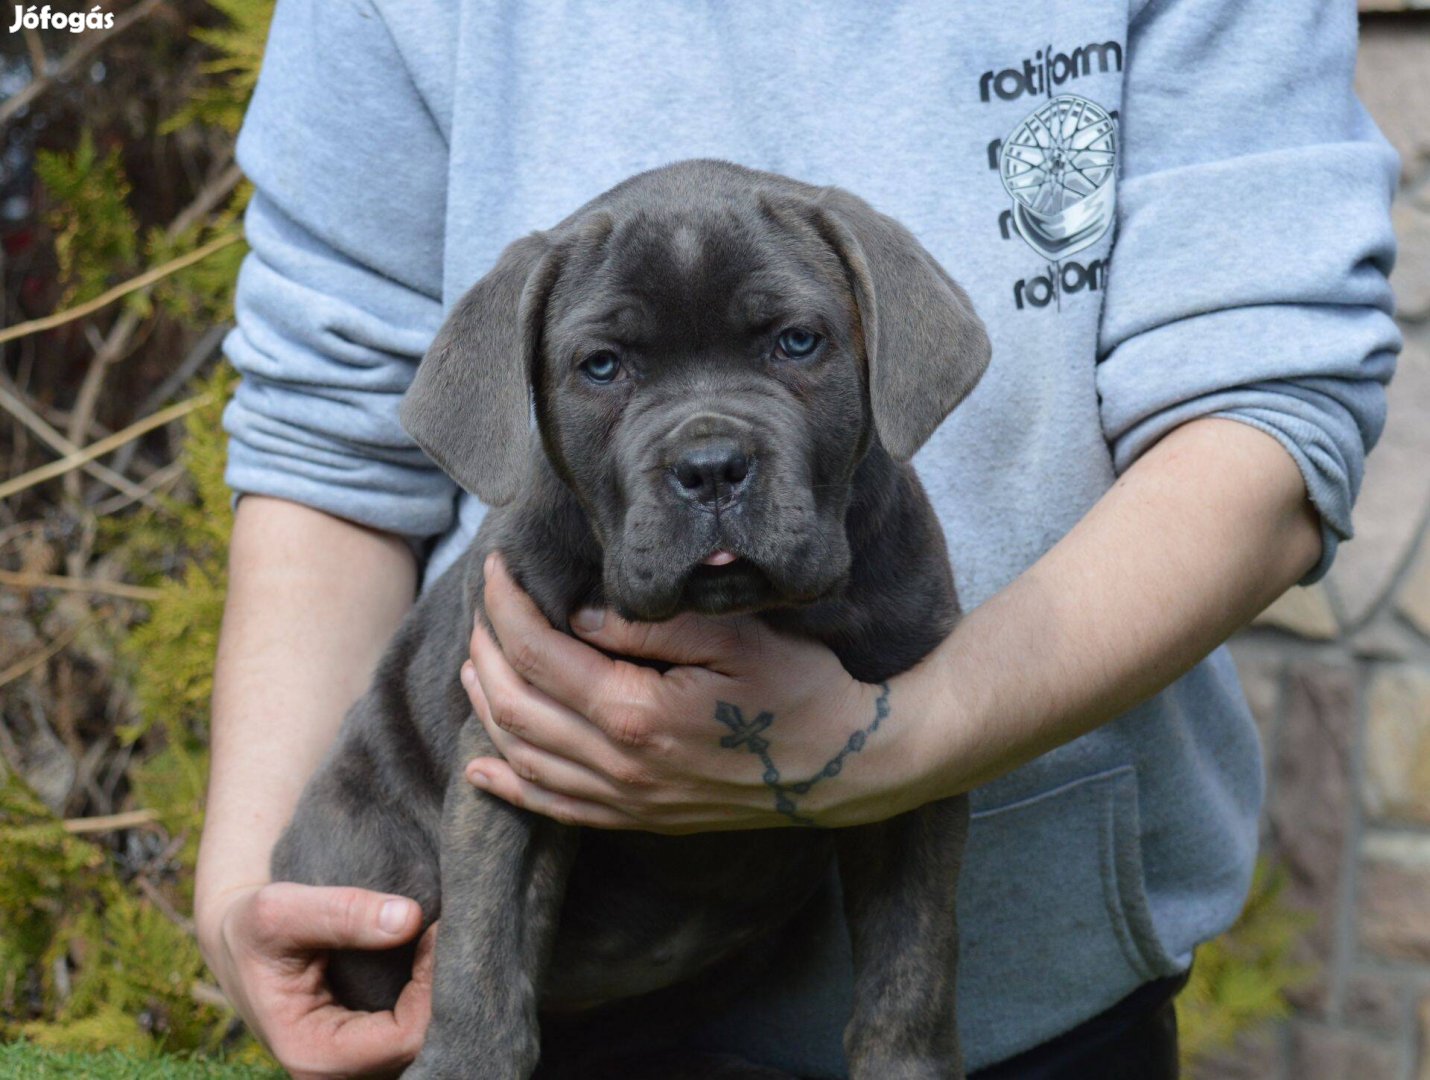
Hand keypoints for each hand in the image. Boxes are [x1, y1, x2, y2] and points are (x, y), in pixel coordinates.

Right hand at [197, 882, 434, 1078]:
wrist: (239, 939)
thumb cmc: (253, 926)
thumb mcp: (280, 909)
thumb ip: (342, 912)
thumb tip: (409, 918)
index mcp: (311, 1054)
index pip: (404, 1037)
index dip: (432, 986)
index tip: (436, 930)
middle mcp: (334, 1072)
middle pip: (421, 1046)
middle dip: (443, 991)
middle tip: (448, 933)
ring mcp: (352, 1064)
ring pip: (422, 1042)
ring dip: (438, 994)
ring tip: (440, 942)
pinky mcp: (364, 1046)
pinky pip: (412, 1032)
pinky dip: (429, 997)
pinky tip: (431, 958)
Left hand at [460, 553, 942, 832]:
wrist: (847, 766)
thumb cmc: (800, 689)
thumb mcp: (735, 635)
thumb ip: (650, 625)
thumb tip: (579, 615)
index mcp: (638, 714)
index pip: (540, 655)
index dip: (506, 608)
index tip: (496, 568)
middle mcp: (620, 766)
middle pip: (516, 706)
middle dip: (487, 648)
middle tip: (486, 605)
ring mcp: (628, 800)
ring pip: (523, 758)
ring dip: (486, 706)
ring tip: (475, 661)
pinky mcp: (641, 818)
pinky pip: (554, 807)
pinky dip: (509, 784)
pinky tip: (482, 765)